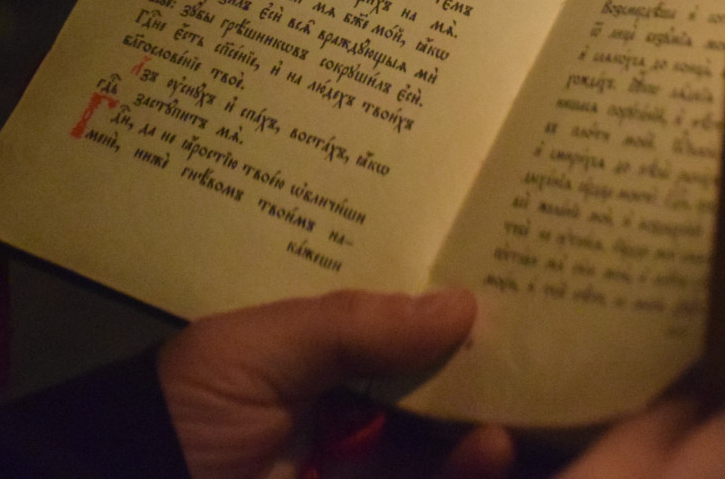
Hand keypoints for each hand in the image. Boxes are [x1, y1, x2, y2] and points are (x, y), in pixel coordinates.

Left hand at [157, 288, 512, 478]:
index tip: (499, 266)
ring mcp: (356, 464)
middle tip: (538, 325)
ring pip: (438, 438)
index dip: (440, 300)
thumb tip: (462, 302)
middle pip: (426, 379)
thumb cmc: (186, 414)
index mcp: (306, 360)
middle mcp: (339, 409)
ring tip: (523, 389)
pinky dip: (467, 469)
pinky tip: (491, 447)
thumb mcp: (254, 351)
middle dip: (480, 356)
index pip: (387, 323)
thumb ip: (353, 326)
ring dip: (485, 414)